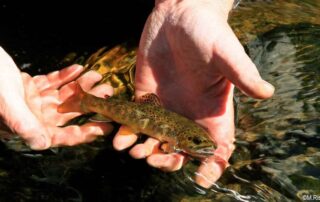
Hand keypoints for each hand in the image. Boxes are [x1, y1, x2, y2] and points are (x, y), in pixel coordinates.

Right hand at [0, 46, 112, 148]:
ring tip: (96, 76)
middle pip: (67, 113)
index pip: (61, 135)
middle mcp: (32, 115)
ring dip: (80, 86)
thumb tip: (43, 144)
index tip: (105, 128)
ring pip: (63, 96)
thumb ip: (23, 123)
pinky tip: (79, 68)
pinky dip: (65, 76)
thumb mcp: (6, 102)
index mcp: (27, 125)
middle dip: (88, 103)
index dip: (84, 133)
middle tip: (108, 93)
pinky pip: (52, 82)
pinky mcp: (29, 85)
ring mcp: (31, 100)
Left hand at [112, 0, 273, 187]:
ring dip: (145, 151)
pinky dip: (126, 134)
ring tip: (135, 150)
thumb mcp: (227, 53)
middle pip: (181, 151)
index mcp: (212, 111)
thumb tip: (267, 92)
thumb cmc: (208, 32)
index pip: (216, 147)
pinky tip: (119, 137)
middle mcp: (189, 115)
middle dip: (168, 161)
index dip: (212, 165)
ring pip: (155, 142)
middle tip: (155, 158)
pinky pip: (135, 123)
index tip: (202, 178)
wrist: (178, 16)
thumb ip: (243, 74)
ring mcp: (166, 108)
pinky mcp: (145, 98)